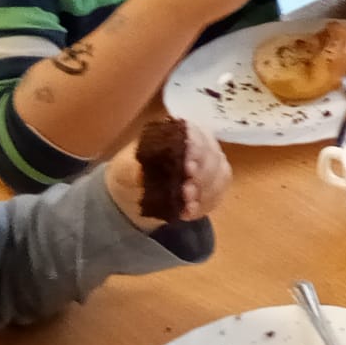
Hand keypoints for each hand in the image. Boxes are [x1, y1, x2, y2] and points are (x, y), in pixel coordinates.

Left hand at [106, 122, 229, 229]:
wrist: (136, 192)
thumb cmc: (131, 173)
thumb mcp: (124, 169)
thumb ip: (131, 169)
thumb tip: (140, 173)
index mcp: (181, 132)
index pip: (197, 133)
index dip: (197, 149)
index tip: (189, 166)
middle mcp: (202, 145)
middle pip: (214, 157)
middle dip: (203, 176)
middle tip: (187, 190)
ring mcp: (212, 165)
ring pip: (221, 176)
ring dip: (206, 192)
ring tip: (187, 204)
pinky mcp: (214, 186)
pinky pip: (218, 195)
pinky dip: (205, 205)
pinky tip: (189, 213)